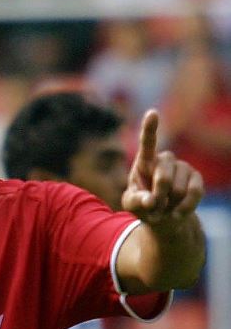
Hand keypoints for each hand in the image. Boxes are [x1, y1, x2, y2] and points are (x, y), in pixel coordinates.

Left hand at [121, 109, 202, 225]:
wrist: (163, 215)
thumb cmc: (143, 205)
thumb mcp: (132, 205)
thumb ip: (136, 201)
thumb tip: (150, 200)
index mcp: (144, 161)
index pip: (147, 142)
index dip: (150, 128)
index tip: (152, 113)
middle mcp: (164, 159)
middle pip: (163, 177)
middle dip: (158, 197)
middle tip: (153, 207)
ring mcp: (182, 166)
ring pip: (179, 189)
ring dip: (170, 204)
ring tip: (164, 207)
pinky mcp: (196, 177)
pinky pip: (194, 193)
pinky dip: (185, 207)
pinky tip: (177, 212)